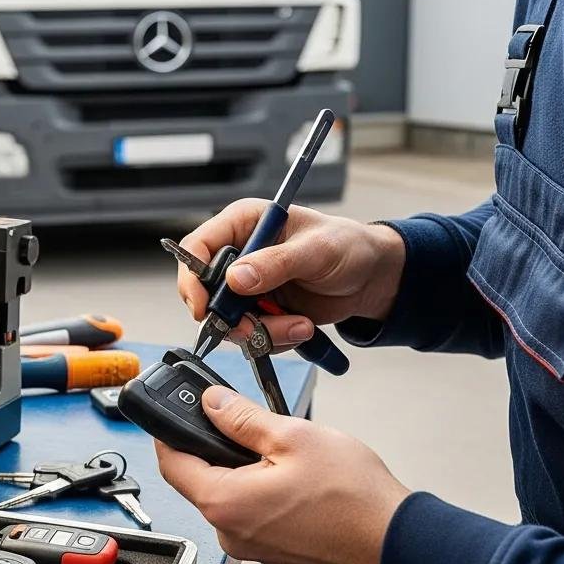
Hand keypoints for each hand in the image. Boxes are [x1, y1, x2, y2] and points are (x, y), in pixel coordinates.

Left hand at [156, 387, 410, 563]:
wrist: (397, 544)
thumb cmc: (353, 497)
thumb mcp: (292, 437)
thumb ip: (242, 418)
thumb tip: (212, 403)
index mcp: (223, 503)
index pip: (170, 463)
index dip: (168, 432)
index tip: (173, 411)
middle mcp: (229, 532)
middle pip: (198, 478)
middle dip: (213, 445)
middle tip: (240, 419)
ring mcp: (250, 546)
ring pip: (226, 493)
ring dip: (240, 467)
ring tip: (280, 449)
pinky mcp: (271, 550)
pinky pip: (249, 511)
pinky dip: (258, 487)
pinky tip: (290, 475)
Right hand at [178, 201, 405, 350]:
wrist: (371, 278)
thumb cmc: (347, 247)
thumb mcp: (316, 250)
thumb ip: (276, 263)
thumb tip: (237, 278)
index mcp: (244, 225)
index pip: (198, 247)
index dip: (193, 279)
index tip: (204, 307)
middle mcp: (239, 255)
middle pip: (207, 292)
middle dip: (231, 317)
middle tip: (256, 328)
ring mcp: (248, 287)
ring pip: (229, 320)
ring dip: (262, 331)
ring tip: (298, 325)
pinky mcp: (260, 311)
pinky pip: (251, 334)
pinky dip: (274, 339)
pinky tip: (301, 326)